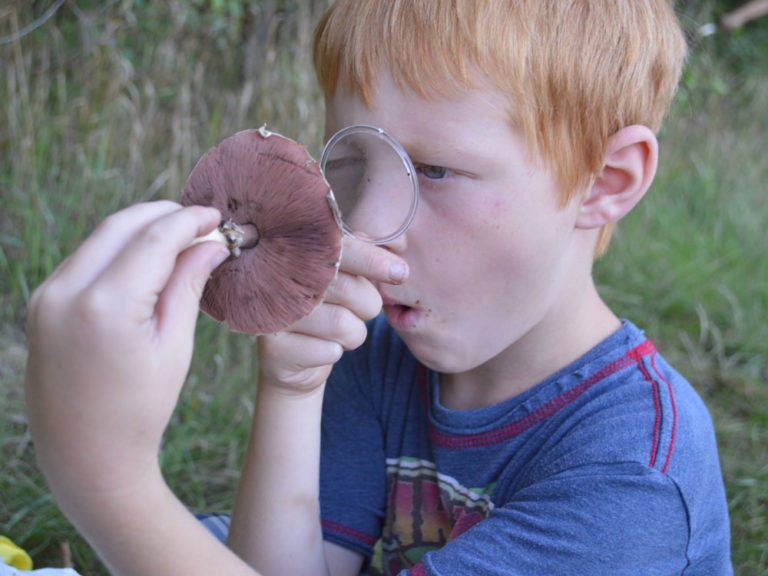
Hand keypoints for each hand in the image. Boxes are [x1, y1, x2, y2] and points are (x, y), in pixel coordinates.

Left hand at [24, 201, 229, 508]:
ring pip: (99, 238)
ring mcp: (46, 297)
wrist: (86, 458)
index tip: (216, 218)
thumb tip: (211, 245)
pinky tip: (144, 260)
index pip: (154, 239)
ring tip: (178, 239)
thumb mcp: (174, 347)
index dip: (189, 222)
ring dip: (139, 230)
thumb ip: (188, 286)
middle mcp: (66, 293)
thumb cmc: (140, 410)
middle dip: (163, 215)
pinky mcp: (40, 305)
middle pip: (120, 226)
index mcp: (106, 307)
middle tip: (201, 222)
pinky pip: (83, 259)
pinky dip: (116, 250)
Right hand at [257, 236, 407, 393]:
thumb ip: (361, 260)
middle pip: (346, 288)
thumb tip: (395, 244)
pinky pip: (329, 352)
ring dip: (353, 333)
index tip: (401, 272)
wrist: (296, 359)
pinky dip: (334, 353)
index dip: (372, 259)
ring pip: (342, 324)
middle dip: (367, 303)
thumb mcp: (344, 280)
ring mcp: (272, 317)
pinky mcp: (275, 352)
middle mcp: (277, 281)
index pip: (339, 250)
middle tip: (363, 309)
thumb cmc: (327, 309)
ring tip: (338, 332)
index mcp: (295, 254)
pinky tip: (318, 349)